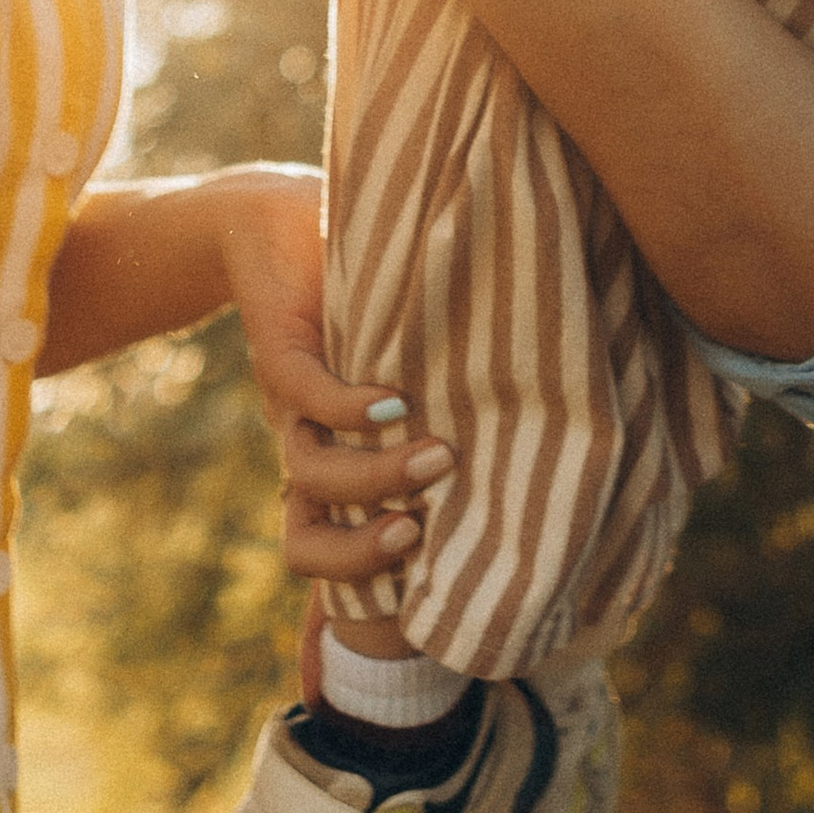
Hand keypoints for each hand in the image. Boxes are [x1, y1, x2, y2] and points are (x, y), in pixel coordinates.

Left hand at [212, 166, 459, 583]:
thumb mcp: (398, 361)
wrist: (274, 224)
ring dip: (374, 476)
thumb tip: (539, 448)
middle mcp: (306, 443)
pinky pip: (308, 395)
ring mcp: (287, 403)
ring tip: (436, 456)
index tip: (424, 588)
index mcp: (330, 462)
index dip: (356, 582)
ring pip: (311, 472)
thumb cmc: (355, 297)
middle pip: (306, 540)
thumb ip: (441, 398)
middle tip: (422, 532)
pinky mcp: (280, 352)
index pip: (320, 549)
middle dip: (363, 551)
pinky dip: (352, 406)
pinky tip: (395, 400)